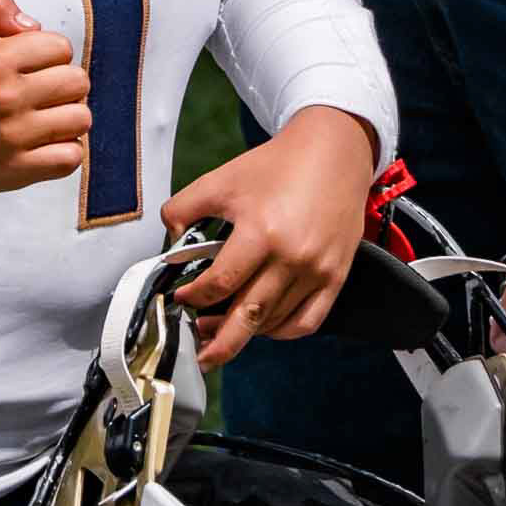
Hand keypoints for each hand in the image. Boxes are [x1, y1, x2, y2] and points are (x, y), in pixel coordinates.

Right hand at [0, 0, 89, 194]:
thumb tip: (33, 24)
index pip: (61, 47)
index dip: (52, 53)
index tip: (35, 65)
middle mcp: (5, 97)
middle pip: (78, 82)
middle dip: (65, 83)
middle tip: (43, 91)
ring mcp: (13, 137)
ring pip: (81, 118)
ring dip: (69, 116)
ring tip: (47, 117)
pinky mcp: (17, 170)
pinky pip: (71, 158)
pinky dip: (66, 151)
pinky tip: (47, 143)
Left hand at [161, 106, 374, 369]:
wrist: (333, 151)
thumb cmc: (275, 165)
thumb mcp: (221, 179)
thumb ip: (183, 208)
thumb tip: (169, 244)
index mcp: (261, 231)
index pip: (221, 282)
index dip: (195, 296)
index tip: (180, 297)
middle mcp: (292, 257)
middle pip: (249, 315)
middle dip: (219, 340)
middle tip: (200, 354)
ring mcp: (318, 270)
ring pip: (275, 322)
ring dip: (246, 334)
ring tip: (222, 333)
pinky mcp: (337, 277)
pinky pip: (307, 322)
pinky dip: (282, 331)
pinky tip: (262, 327)